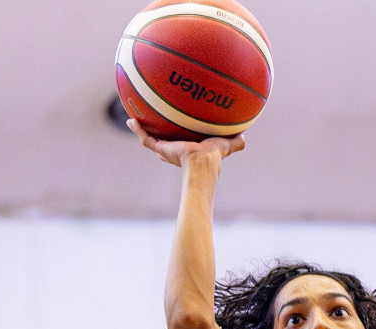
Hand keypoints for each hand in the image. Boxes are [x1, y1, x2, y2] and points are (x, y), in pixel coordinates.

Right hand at [128, 119, 244, 166]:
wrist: (202, 163)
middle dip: (159, 138)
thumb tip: (245, 137)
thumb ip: (236, 142)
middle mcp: (176, 151)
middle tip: (153, 125)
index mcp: (189, 150)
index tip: (175, 135)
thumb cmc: (214, 156)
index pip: (181, 146)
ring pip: (150, 140)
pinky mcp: (161, 149)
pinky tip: (130, 120)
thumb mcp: (228, 145)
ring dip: (142, 130)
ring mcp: (167, 150)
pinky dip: (137, 130)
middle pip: (164, 145)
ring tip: (133, 119)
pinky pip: (145, 138)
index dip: (178, 141)